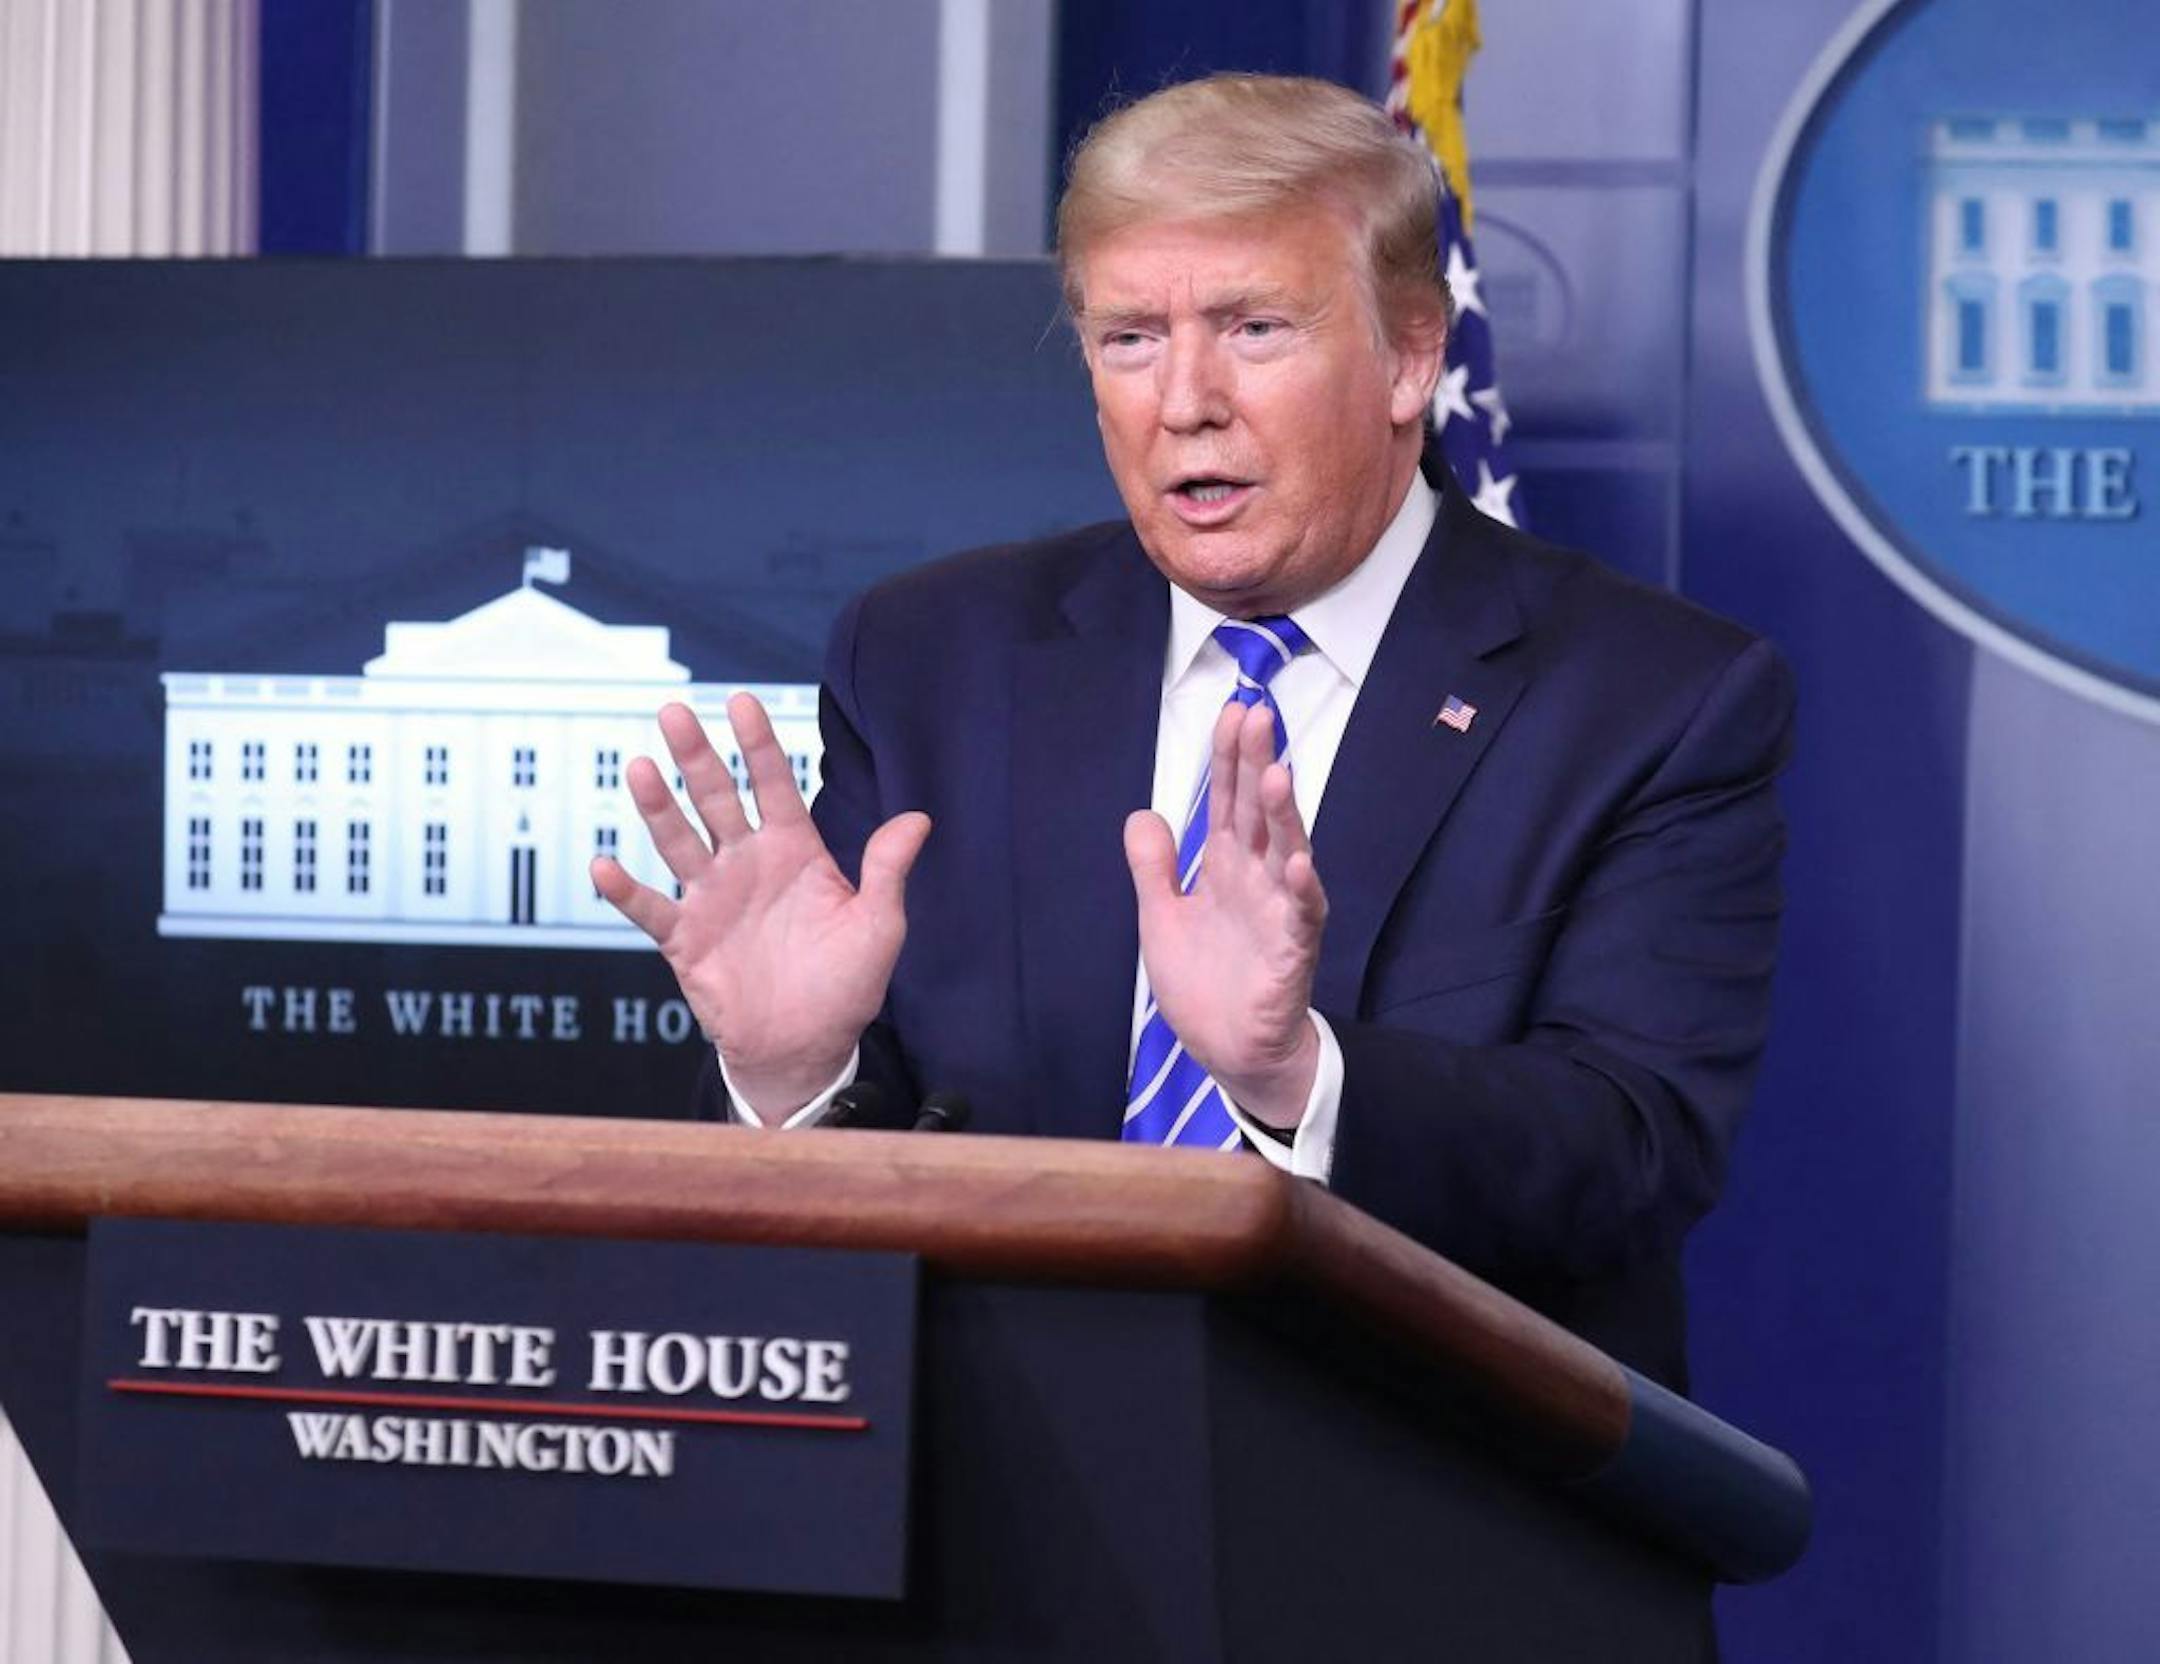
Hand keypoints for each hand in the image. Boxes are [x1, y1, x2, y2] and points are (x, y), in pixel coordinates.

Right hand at [593, 695, 930, 1115]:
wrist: (806, 1047)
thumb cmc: (846, 985)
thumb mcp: (878, 926)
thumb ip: (887, 871)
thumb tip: (918, 820)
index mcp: (794, 852)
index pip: (774, 785)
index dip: (759, 744)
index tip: (741, 702)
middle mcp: (748, 864)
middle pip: (716, 799)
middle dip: (697, 756)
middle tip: (675, 711)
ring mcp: (712, 898)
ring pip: (678, 840)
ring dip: (658, 807)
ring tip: (641, 769)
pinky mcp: (686, 939)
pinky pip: (650, 909)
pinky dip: (625, 891)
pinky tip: (604, 865)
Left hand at [1124, 701, 1325, 1127]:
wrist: (1231, 1050)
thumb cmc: (1205, 982)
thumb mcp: (1162, 919)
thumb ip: (1154, 869)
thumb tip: (1142, 814)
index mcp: (1227, 868)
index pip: (1227, 803)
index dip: (1228, 760)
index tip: (1232, 712)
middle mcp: (1258, 880)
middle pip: (1257, 814)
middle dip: (1257, 765)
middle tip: (1257, 716)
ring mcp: (1279, 913)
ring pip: (1285, 854)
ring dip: (1283, 816)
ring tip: (1277, 775)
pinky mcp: (1292, 952)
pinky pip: (1301, 918)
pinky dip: (1302, 892)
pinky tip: (1299, 864)